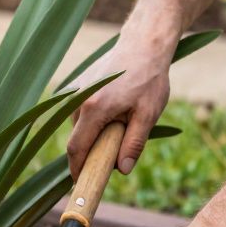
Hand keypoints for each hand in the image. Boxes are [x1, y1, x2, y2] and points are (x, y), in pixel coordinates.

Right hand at [67, 41, 170, 176]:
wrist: (144, 43)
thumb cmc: (148, 78)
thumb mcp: (148, 114)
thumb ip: (134, 144)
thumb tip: (123, 170)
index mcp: (93, 109)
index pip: (76, 149)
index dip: (77, 169)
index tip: (82, 183)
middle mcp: (78, 99)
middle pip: (78, 138)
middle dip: (92, 152)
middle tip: (116, 153)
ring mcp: (76, 90)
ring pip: (79, 125)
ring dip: (95, 134)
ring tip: (122, 124)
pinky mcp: (79, 84)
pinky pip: (81, 111)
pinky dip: (94, 119)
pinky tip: (116, 108)